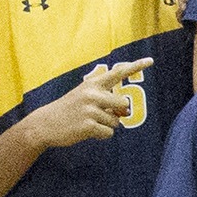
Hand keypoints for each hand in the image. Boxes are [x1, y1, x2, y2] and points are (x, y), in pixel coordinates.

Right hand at [21, 58, 144, 150]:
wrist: (45, 124)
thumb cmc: (69, 110)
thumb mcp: (83, 95)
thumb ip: (104, 98)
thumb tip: (125, 111)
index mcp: (92, 84)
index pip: (117, 73)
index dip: (135, 66)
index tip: (151, 61)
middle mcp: (92, 94)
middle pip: (123, 105)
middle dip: (117, 114)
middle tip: (101, 115)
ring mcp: (90, 110)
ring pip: (116, 122)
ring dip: (106, 126)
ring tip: (88, 122)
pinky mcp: (88, 125)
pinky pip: (109, 134)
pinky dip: (101, 135)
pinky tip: (87, 131)